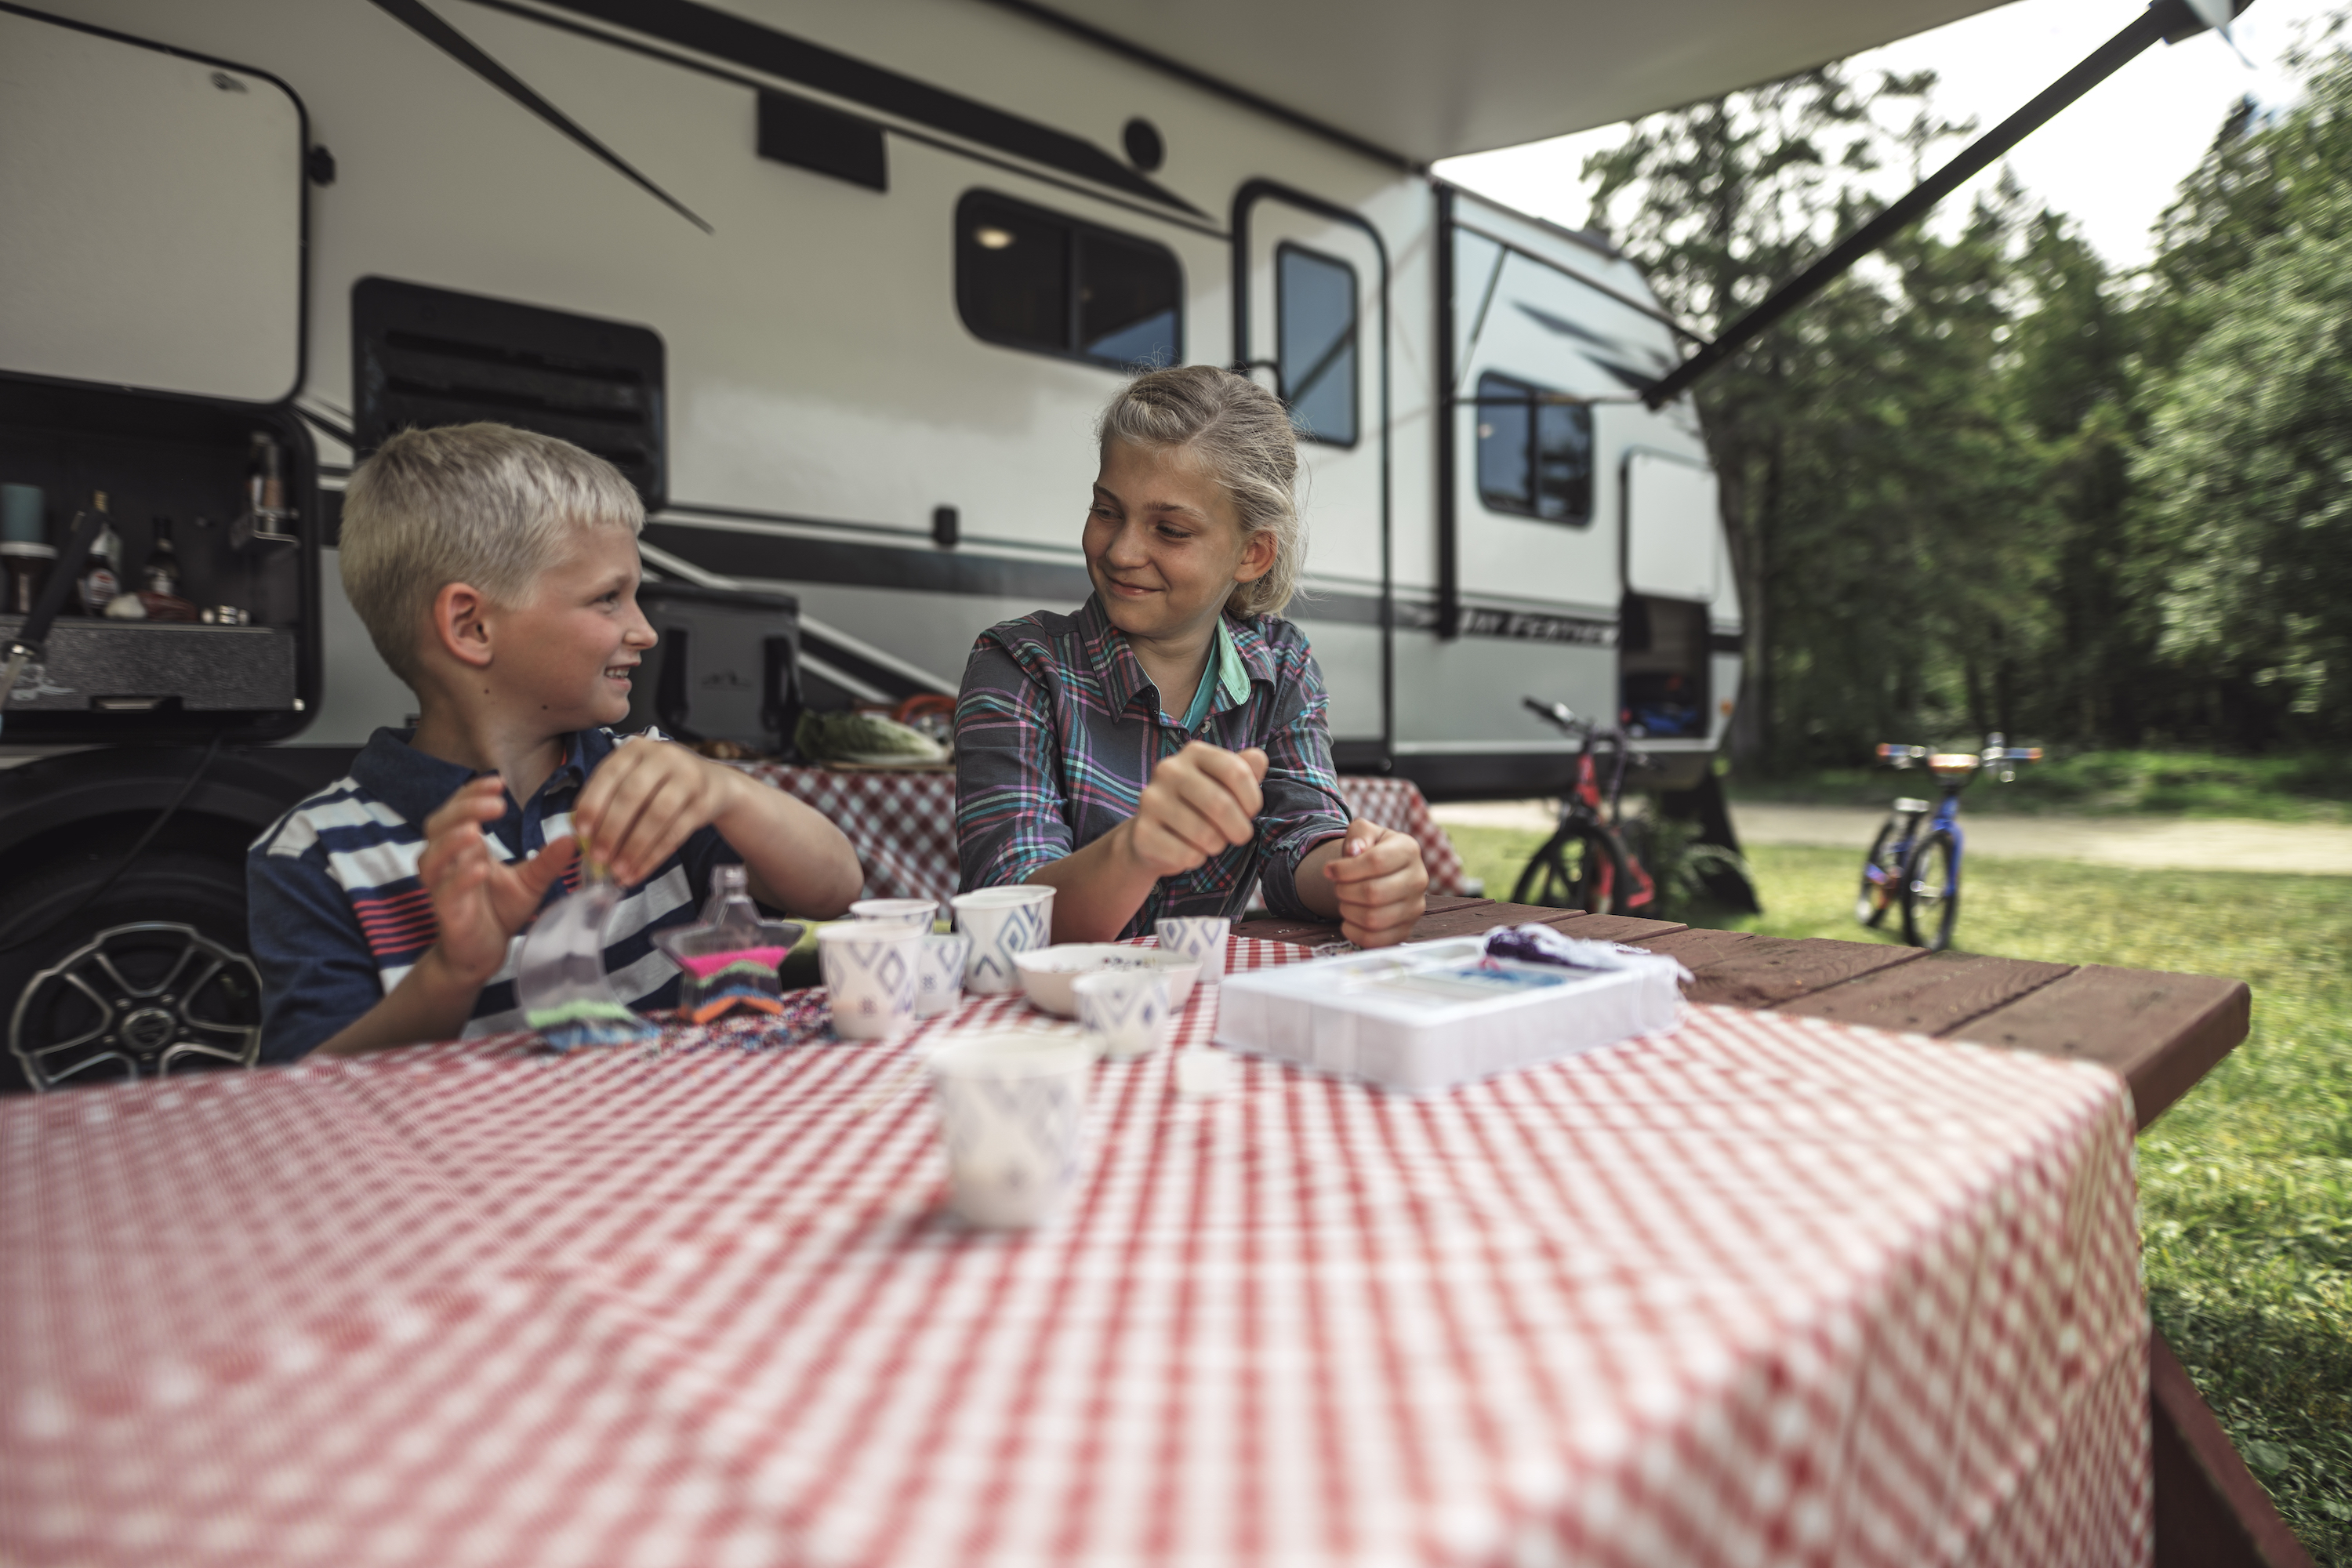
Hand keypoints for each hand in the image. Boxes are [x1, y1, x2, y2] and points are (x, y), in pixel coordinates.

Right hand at [416, 775, 578, 983]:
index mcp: (464, 848)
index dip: (471, 794)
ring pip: (431, 858)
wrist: (484, 953)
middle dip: (463, 810)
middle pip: (437, 825)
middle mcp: (447, 863)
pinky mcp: (447, 914)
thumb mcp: (531, 882)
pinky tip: (480, 869)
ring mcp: (443, 887)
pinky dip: (460, 879)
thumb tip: (573, 837)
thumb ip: (548, 861)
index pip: (457, 810)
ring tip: (476, 832)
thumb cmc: (500, 911)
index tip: (498, 783)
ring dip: (451, 842)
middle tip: (496, 805)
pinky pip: (445, 893)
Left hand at [571, 738, 742, 886]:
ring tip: (619, 870)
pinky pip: (676, 833)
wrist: (714, 784)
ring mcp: (688, 778)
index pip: (609, 774)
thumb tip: (582, 835)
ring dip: (634, 847)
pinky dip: (654, 856)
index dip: (593, 803)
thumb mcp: (636, 778)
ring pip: (656, 815)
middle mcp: (664, 757)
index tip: (581, 831)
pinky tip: (639, 871)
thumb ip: (610, 798)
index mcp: (637, 748)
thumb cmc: (662, 784)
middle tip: (598, 857)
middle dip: (612, 829)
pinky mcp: (705, 801)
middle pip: (632, 795)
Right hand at [1123, 743, 1269, 878]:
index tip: (1251, 812)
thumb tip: (1257, 759)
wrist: (1154, 834)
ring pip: (1204, 834)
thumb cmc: (1198, 806)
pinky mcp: (1142, 831)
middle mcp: (1169, 770)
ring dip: (1217, 845)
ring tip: (1211, 841)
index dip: (1252, 799)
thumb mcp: (1223, 783)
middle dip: (1239, 828)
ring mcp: (1151, 800)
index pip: (1236, 772)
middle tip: (1238, 835)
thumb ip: (1244, 770)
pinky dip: (1197, 859)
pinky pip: (1186, 854)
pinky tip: (1189, 850)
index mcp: (1194, 752)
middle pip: (1220, 804)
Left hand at [1322, 819, 1427, 947]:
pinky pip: (1377, 940)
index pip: (1376, 862)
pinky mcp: (1406, 930)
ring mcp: (1415, 908)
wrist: (1383, 872)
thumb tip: (1355, 850)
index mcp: (1409, 850)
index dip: (1345, 869)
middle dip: (1344, 891)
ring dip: (1348, 911)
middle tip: (1338, 887)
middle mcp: (1418, 879)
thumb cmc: (1370, 850)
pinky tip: (1348, 921)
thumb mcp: (1364, 832)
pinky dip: (1354, 933)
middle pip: (1373, 893)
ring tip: (1344, 902)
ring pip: (1374, 919)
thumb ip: (1358, 834)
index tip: (1328, 870)